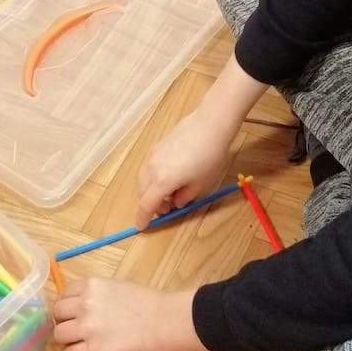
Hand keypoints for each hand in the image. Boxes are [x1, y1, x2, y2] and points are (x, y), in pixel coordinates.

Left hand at [54, 277, 206, 350]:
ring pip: (59, 335)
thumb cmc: (143, 301)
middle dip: (63, 321)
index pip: (62, 294)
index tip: (70, 312)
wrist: (159, 321)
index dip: (65, 304)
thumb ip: (94, 293)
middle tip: (74, 327)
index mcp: (90, 286)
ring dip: (66, 339)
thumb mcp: (114, 286)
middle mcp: (83, 305)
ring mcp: (86, 328)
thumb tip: (78, 303)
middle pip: (57, 314)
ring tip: (78, 342)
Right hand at [135, 53, 267, 230]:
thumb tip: (176, 201)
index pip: (146, 205)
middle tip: (167, 208)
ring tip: (172, 192)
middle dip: (150, 204)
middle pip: (142, 192)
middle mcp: (153, 168)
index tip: (141, 227)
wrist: (210, 124)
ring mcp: (153, 154)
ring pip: (145, 178)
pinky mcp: (158, 145)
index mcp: (162, 181)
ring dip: (152, 190)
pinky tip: (172, 175)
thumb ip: (185, 196)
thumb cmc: (210, 156)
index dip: (143, 218)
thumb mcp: (201, 183)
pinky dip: (154, 177)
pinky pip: (150, 167)